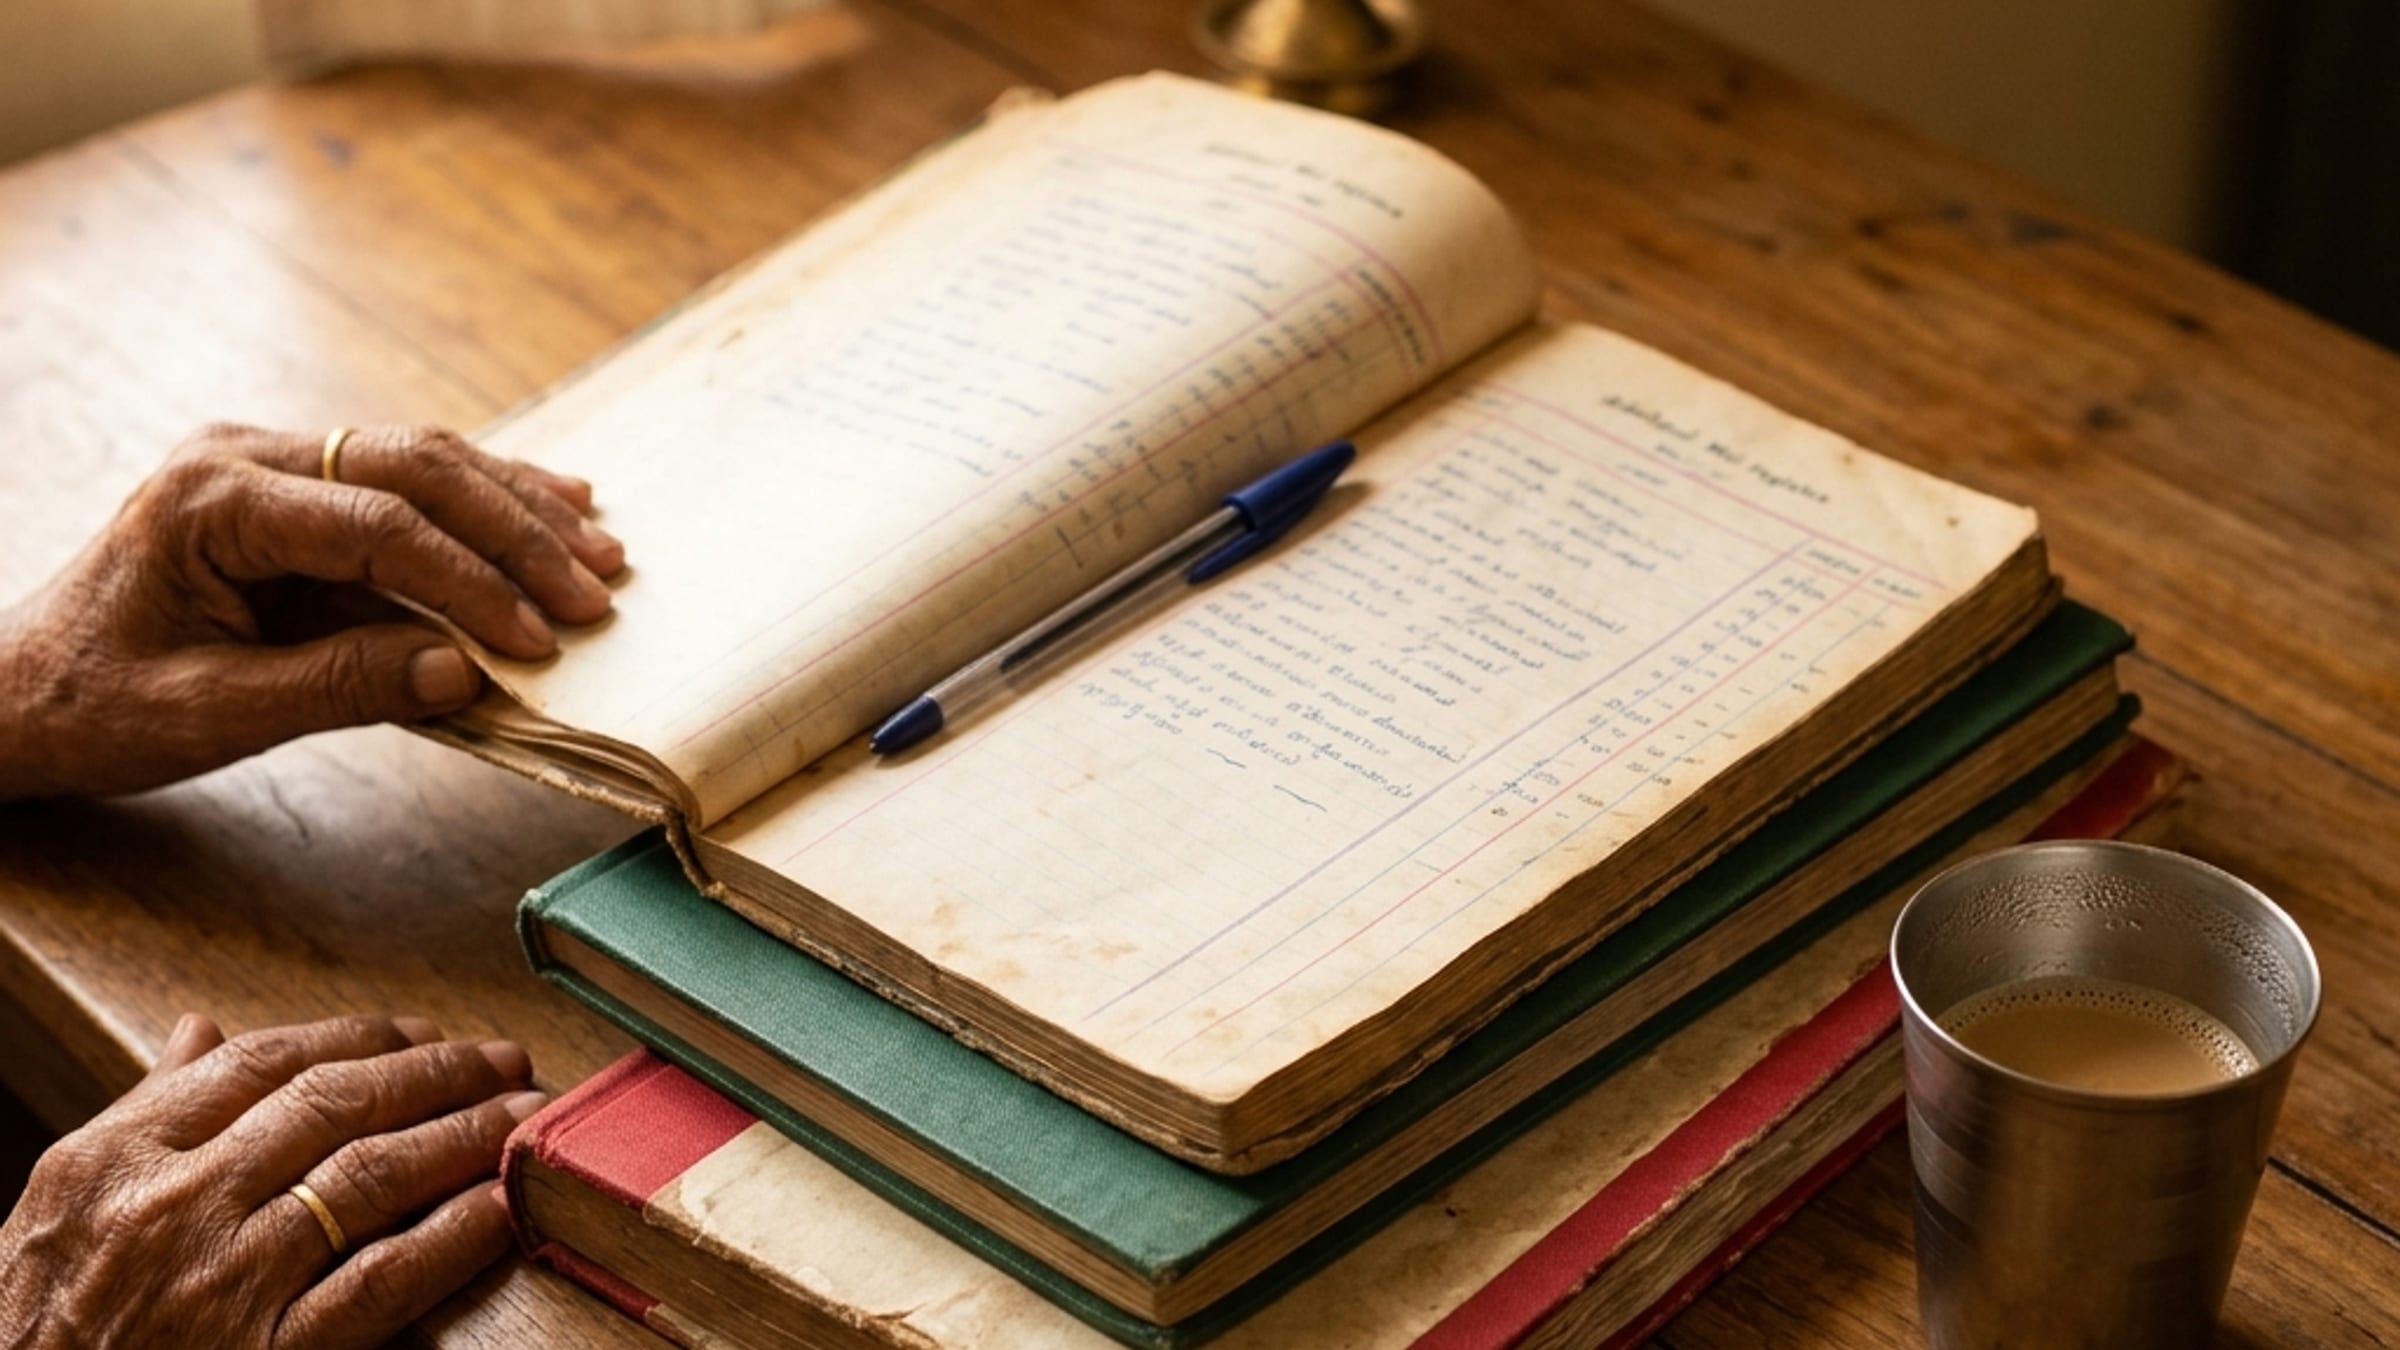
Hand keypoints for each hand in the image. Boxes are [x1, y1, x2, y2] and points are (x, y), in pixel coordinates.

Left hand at [0, 423, 624, 799]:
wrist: (16, 693)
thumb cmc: (94, 708)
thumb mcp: (208, 715)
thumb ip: (337, 687)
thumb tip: (464, 670)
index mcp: (212, 502)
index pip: (378, 525)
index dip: (471, 583)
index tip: (537, 641)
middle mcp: (245, 457)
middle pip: (416, 469)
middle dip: (517, 532)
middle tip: (594, 588)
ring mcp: (272, 463)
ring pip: (425, 461)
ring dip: (519, 507)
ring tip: (601, 550)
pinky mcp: (297, 490)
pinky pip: (408, 483)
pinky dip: (487, 502)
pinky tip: (559, 504)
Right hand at [0, 1014, 546, 1349]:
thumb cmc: (37, 1323)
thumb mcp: (63, 1207)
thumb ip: (145, 1112)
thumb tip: (201, 1030)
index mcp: (117, 1157)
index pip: (264, 1062)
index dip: (360, 1037)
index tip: (422, 1031)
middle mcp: (174, 1205)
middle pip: (334, 1105)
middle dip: (434, 1073)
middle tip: (502, 1058)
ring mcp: (224, 1280)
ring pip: (371, 1176)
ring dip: (464, 1135)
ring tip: (524, 1113)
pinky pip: (381, 1280)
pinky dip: (453, 1236)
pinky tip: (503, 1204)